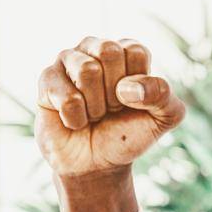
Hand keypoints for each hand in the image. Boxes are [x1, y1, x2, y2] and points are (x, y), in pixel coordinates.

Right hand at [35, 37, 185, 178]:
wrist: (99, 163)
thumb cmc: (130, 133)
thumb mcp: (164, 117)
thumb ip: (163, 95)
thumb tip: (129, 87)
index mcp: (128, 50)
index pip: (136, 51)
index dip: (138, 85)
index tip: (133, 101)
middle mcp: (96, 48)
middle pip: (109, 52)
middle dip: (115, 92)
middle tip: (112, 107)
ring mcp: (68, 61)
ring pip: (86, 70)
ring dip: (96, 106)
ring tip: (94, 114)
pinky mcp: (46, 80)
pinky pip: (67, 98)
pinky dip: (77, 119)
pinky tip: (76, 121)